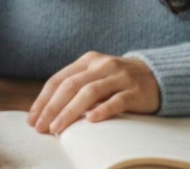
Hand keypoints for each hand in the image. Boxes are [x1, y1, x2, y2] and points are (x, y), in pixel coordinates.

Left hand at [27, 51, 159, 134]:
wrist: (157, 76)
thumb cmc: (119, 81)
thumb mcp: (96, 76)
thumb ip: (76, 86)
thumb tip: (45, 112)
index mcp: (88, 61)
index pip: (59, 79)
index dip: (43, 100)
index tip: (32, 119)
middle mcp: (102, 65)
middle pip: (71, 86)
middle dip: (52, 108)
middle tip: (40, 128)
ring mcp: (120, 77)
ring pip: (90, 93)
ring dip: (70, 112)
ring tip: (57, 128)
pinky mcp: (135, 91)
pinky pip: (117, 100)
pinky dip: (103, 110)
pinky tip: (91, 121)